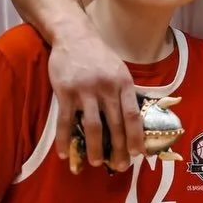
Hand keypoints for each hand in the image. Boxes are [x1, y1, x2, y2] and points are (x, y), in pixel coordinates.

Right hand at [48, 26, 143, 171]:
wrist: (74, 35)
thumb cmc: (99, 56)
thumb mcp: (120, 69)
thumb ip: (126, 92)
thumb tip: (136, 120)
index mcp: (124, 82)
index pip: (133, 115)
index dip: (135, 136)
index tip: (138, 154)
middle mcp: (107, 87)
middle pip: (115, 124)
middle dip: (118, 149)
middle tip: (119, 166)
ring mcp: (85, 90)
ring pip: (93, 126)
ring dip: (95, 148)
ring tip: (96, 162)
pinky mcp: (65, 91)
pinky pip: (65, 121)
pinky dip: (65, 140)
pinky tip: (64, 154)